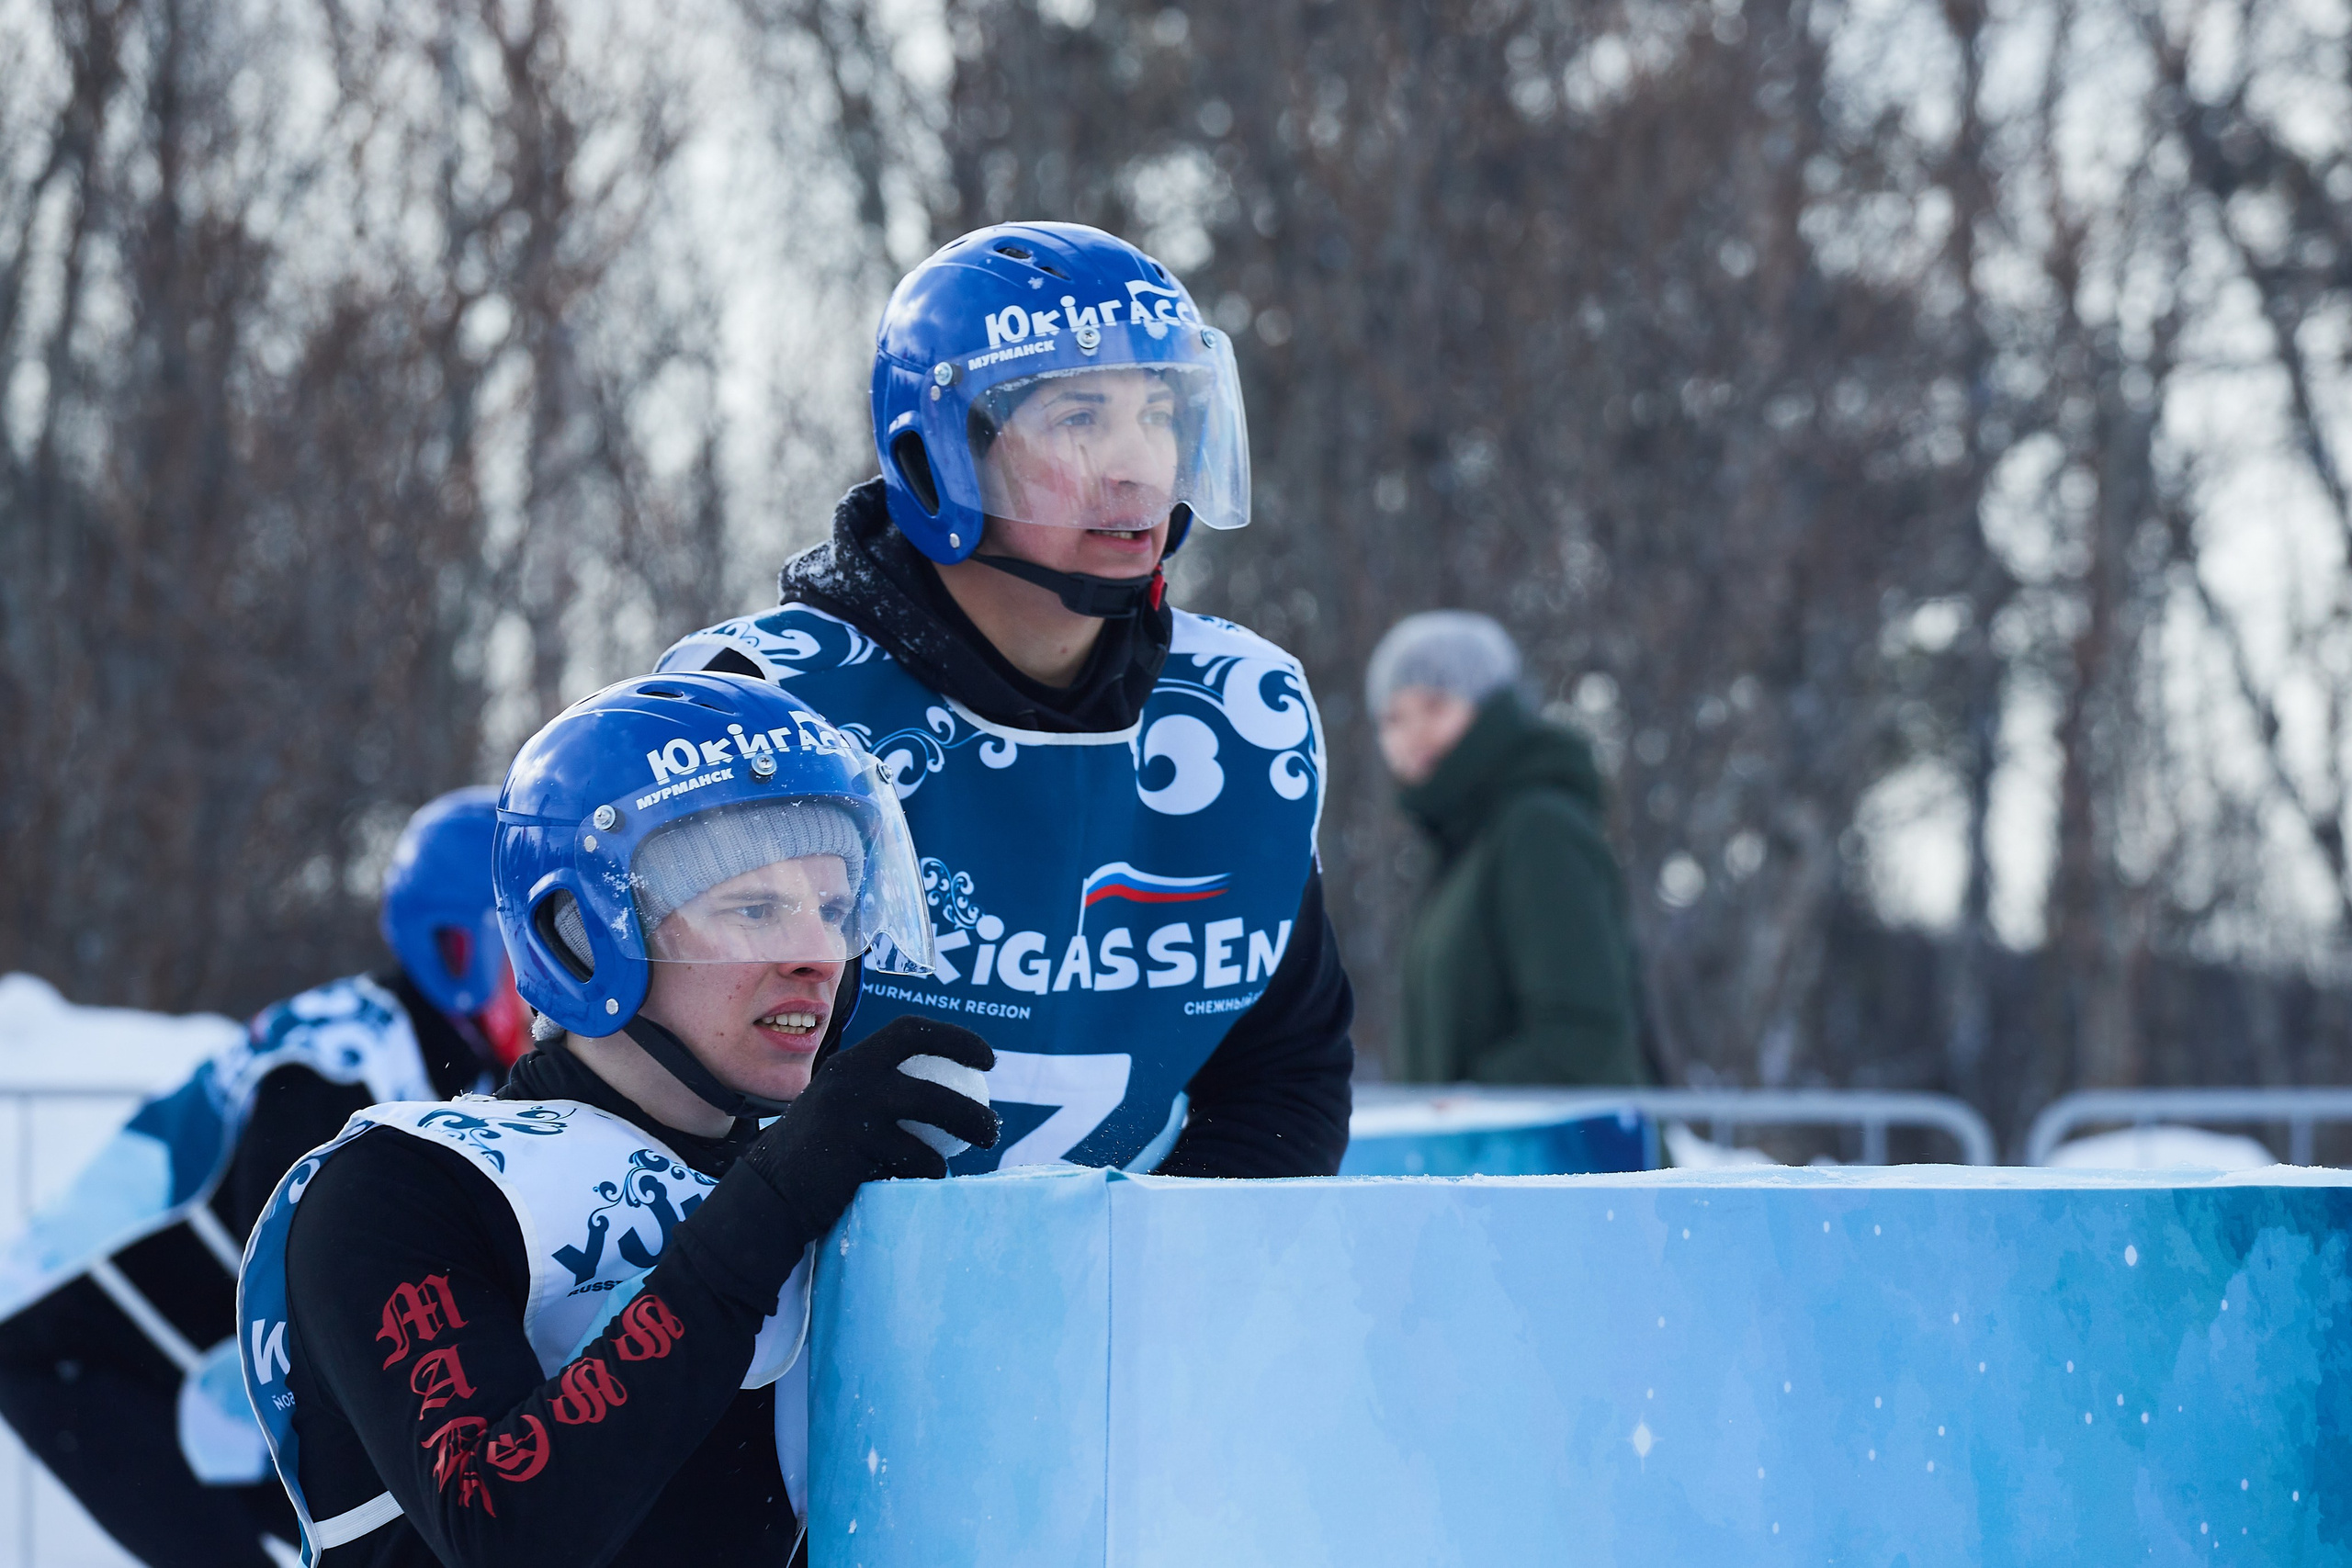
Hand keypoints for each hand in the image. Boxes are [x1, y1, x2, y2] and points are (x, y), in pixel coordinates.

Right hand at [738, 1016, 998, 1240]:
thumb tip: (941, 1092)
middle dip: (971, 1097)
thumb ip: (876, 1094)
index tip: (988, 1059)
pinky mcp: (857, 1146)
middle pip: (930, 1074)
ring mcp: (854, 1110)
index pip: (909, 1031)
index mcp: (851, 1062)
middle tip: (993, 1120)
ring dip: (968, 1125)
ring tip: (986, 1143)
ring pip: (932, 1111)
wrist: (771, 1191)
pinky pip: (914, 1155)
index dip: (956, 1038)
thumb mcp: (840, 1109)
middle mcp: (852, 1076)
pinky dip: (931, 1167)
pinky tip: (935, 1177)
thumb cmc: (816, 1153)